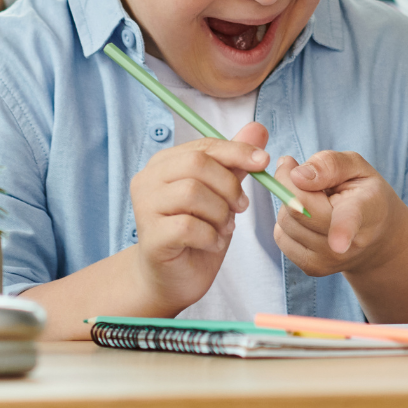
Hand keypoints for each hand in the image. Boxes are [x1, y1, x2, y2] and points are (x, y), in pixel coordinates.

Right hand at [128, 123, 271, 314]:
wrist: (171, 278)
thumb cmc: (196, 233)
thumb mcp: (220, 194)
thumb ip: (235, 162)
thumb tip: (258, 128)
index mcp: (164, 164)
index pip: (203, 145)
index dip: (236, 151)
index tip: (263, 161)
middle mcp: (147, 180)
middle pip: (196, 164)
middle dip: (228, 185)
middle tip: (240, 207)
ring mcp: (145, 208)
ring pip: (193, 193)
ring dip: (220, 213)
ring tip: (224, 227)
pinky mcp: (151, 236)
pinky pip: (188, 226)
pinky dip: (210, 235)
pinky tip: (212, 243)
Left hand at [271, 151, 407, 276]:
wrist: (378, 239)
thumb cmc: (365, 195)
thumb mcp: (357, 168)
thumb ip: (330, 164)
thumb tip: (297, 176)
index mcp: (365, 212)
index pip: (350, 221)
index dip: (342, 232)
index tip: (339, 244)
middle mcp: (348, 244)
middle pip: (299, 210)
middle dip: (289, 182)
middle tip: (301, 171)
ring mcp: (329, 261)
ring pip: (285, 220)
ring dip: (290, 202)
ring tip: (314, 199)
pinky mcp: (312, 269)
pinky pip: (281, 236)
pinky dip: (288, 220)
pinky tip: (309, 217)